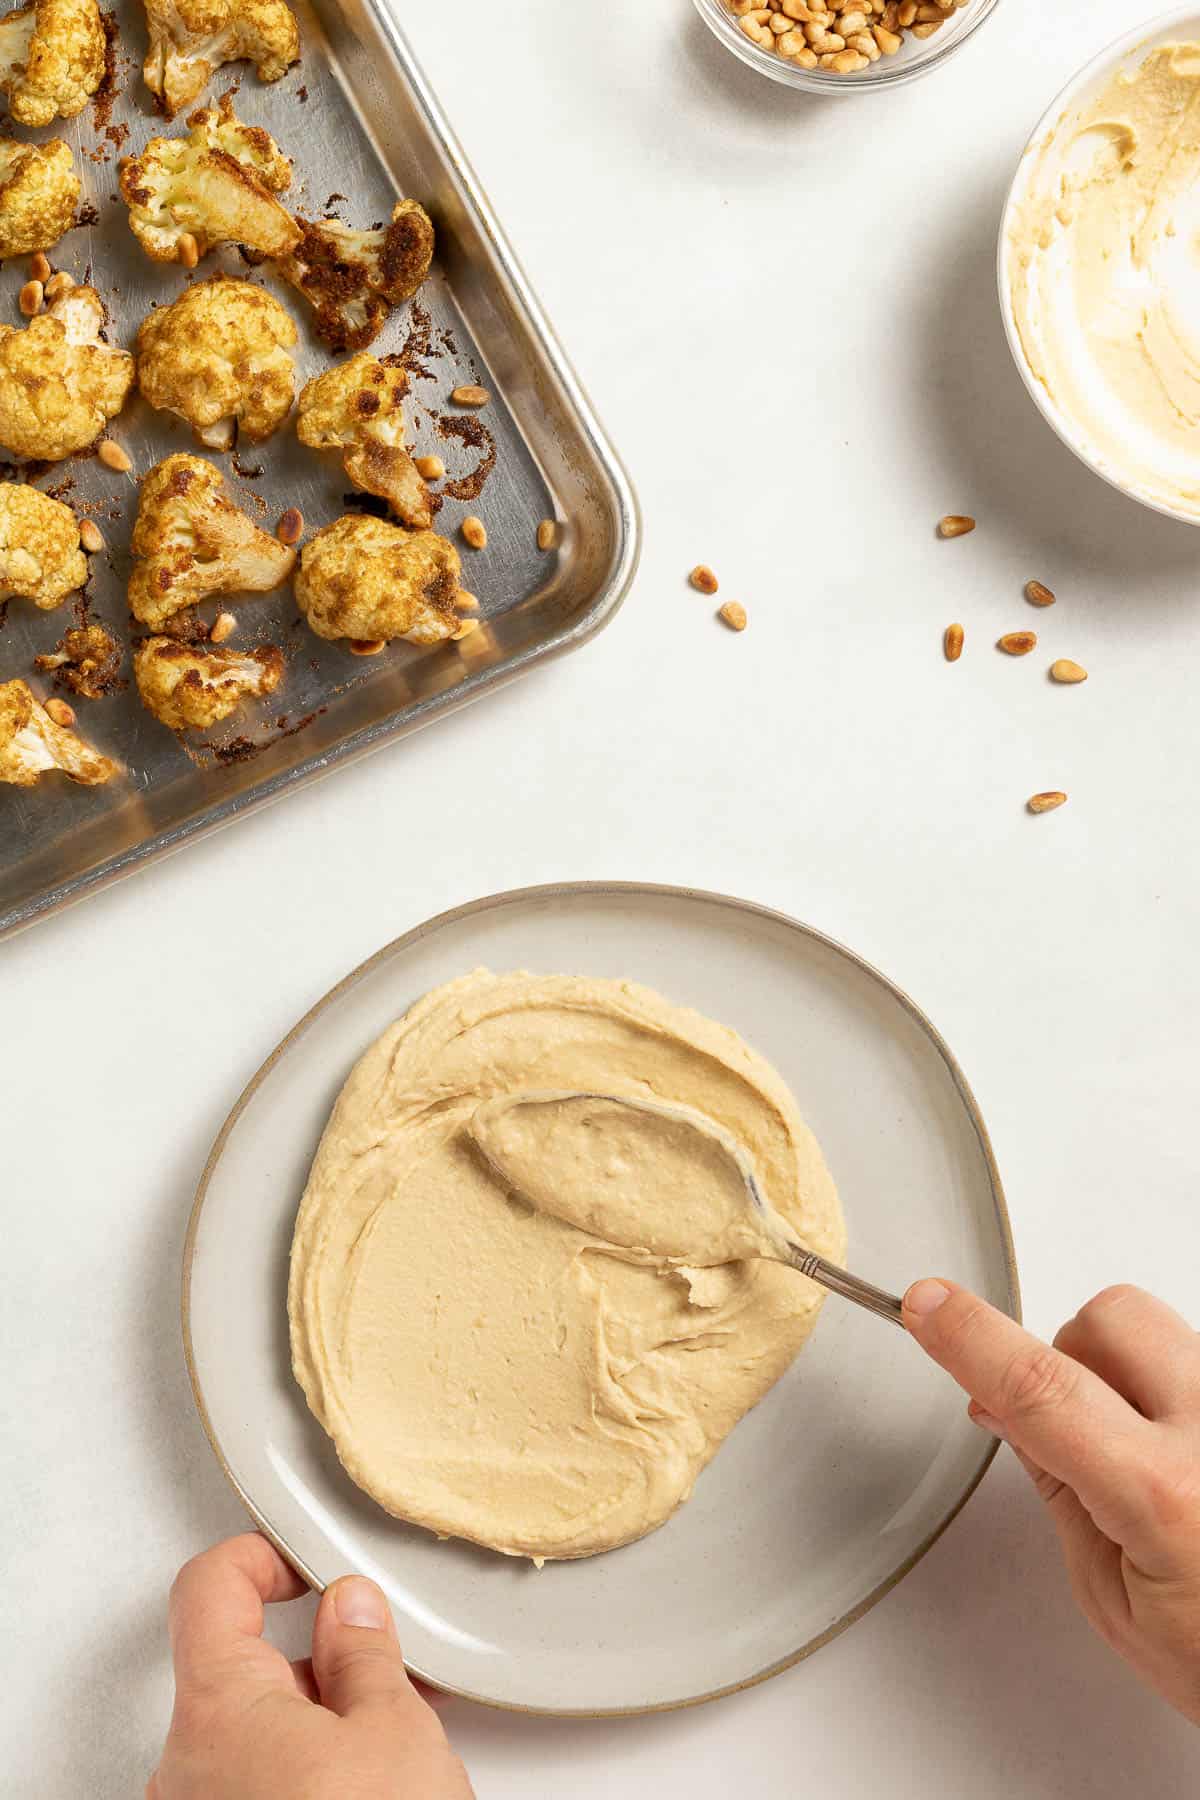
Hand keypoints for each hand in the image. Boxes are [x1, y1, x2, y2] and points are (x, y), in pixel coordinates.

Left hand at [148, 1533, 474, 1798]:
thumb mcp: (394, 1728)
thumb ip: (365, 1652)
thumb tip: (350, 1608)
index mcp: (216, 1710)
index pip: (209, 1586)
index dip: (263, 1558)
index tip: (310, 1564)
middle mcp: (185, 1768)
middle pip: (239, 1670)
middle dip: (316, 1659)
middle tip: (386, 1665)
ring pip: (255, 1736)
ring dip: (321, 1721)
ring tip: (400, 1740)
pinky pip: (259, 1787)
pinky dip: (310, 1772)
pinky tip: (374, 1785)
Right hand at [903, 1280, 1199, 1725]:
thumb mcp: (1116, 1601)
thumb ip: (1057, 1488)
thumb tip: (1001, 1404)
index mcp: (1166, 1499)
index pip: (1044, 1388)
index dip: (972, 1338)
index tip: (928, 1306)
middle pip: (1112, 1318)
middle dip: (1070, 1351)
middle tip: (1073, 1425)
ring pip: (1164, 1330)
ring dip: (1130, 1374)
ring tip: (1147, 1454)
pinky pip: (1198, 1361)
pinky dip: (1173, 1393)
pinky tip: (1183, 1455)